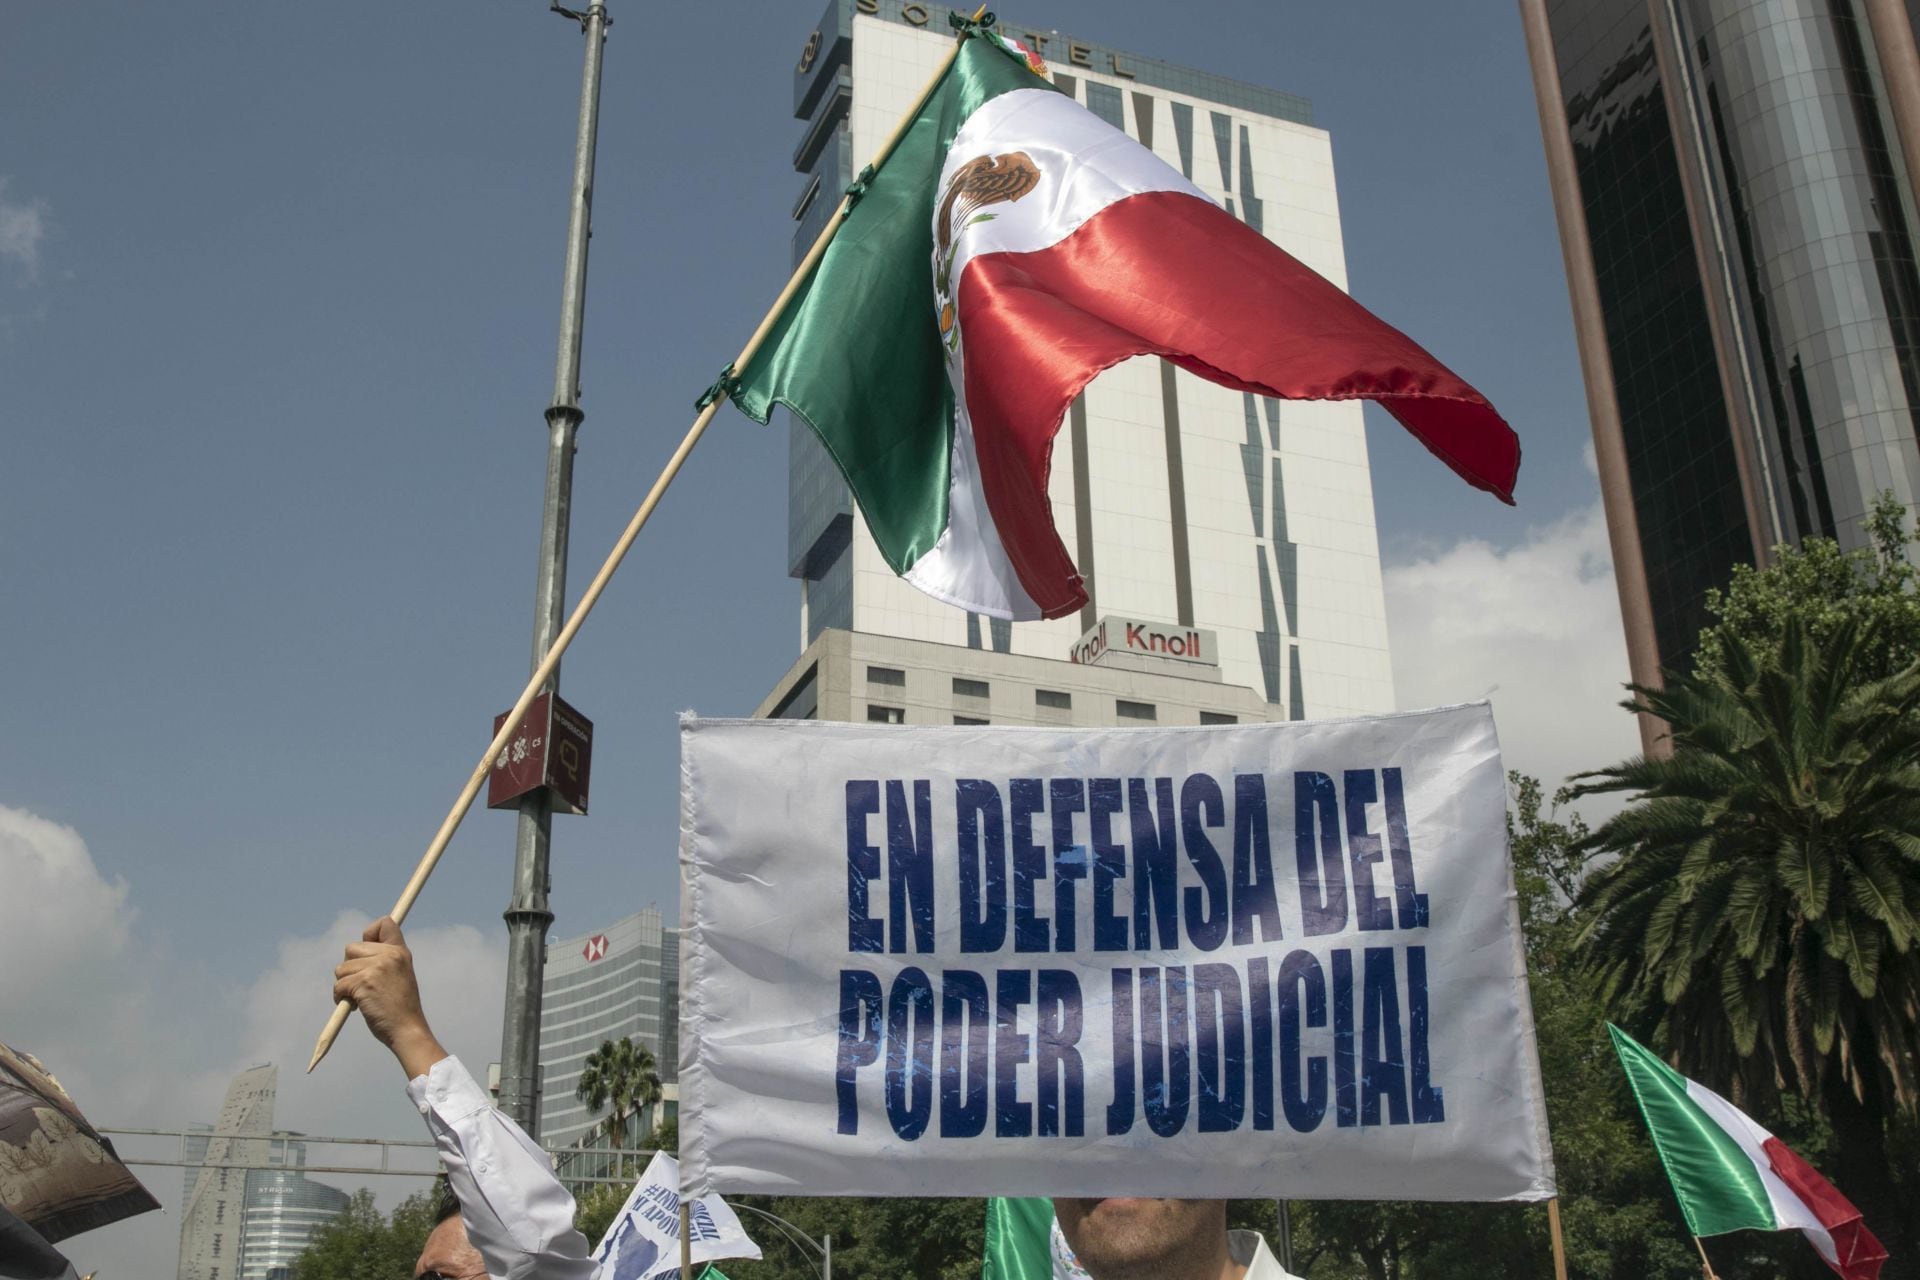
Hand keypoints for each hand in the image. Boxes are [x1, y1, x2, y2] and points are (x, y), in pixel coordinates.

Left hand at [333, 917, 446, 1078]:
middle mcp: (389, 955)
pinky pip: (339, 985)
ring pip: (342, 968)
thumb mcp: (400, 974)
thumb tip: (356, 951)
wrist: (407, 1029)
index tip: (368, 951)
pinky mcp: (363, 982)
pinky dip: (340, 997)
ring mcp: (376, 968)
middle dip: (351, 967)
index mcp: (400, 951)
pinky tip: (355, 1006)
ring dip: (345, 985)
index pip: (384, 923)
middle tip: (363, 985)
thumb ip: (385, 960)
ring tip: (361, 998)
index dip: (370, 933)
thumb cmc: (401, 1007)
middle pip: (352, 948)